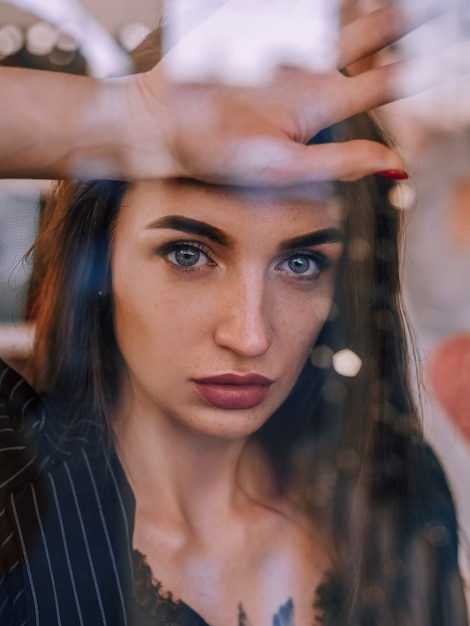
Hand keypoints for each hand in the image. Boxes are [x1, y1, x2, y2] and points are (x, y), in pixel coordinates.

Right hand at [122, 3, 444, 184]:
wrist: (164, 123)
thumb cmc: (219, 154)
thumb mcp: (284, 167)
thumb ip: (340, 162)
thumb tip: (396, 166)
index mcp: (320, 107)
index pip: (382, 84)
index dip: (416, 66)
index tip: (449, 52)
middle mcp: (309, 76)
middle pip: (367, 42)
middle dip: (398, 25)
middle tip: (433, 11)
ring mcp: (285, 50)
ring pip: (337, 18)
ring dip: (368, 6)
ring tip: (401, 0)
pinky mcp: (258, 28)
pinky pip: (296, 6)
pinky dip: (321, 2)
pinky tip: (337, 0)